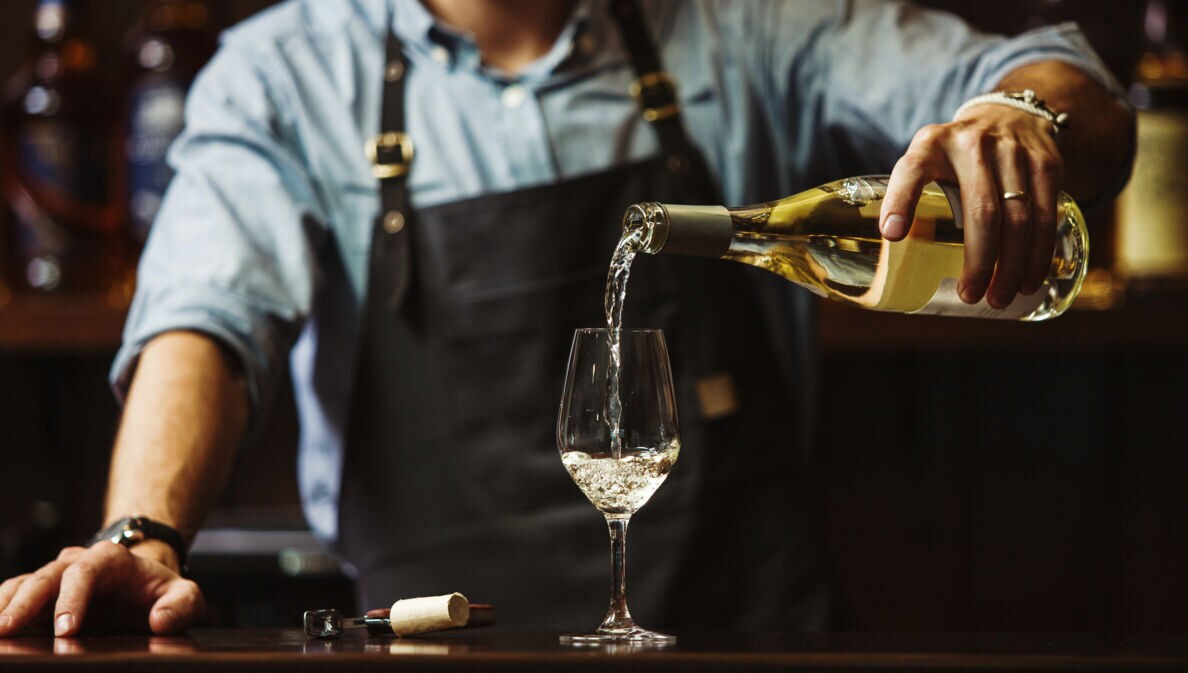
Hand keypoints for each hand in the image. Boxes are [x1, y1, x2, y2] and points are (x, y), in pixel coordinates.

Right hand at [0, 541, 203, 636]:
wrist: (142, 583)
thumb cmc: (159, 590)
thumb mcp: (184, 595)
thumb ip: (181, 605)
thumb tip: (161, 621)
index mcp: (110, 559)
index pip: (85, 573)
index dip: (72, 599)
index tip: (66, 629)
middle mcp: (76, 563)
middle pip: (45, 577)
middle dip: (25, 604)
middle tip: (8, 629)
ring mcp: (54, 577)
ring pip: (22, 584)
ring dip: (4, 605)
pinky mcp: (40, 595)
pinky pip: (12, 596)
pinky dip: (1, 608)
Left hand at [879, 104, 1064, 307]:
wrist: (1008, 115)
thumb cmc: (954, 156)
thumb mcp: (926, 161)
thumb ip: (910, 196)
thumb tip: (891, 255)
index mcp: (931, 145)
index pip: (912, 171)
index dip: (901, 202)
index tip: (892, 235)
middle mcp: (972, 144)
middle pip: (981, 211)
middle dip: (978, 261)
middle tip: (970, 295)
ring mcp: (1013, 152)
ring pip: (1019, 218)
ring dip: (1011, 266)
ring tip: (999, 297)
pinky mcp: (1046, 163)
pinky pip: (1045, 215)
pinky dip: (1039, 253)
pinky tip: (1029, 279)